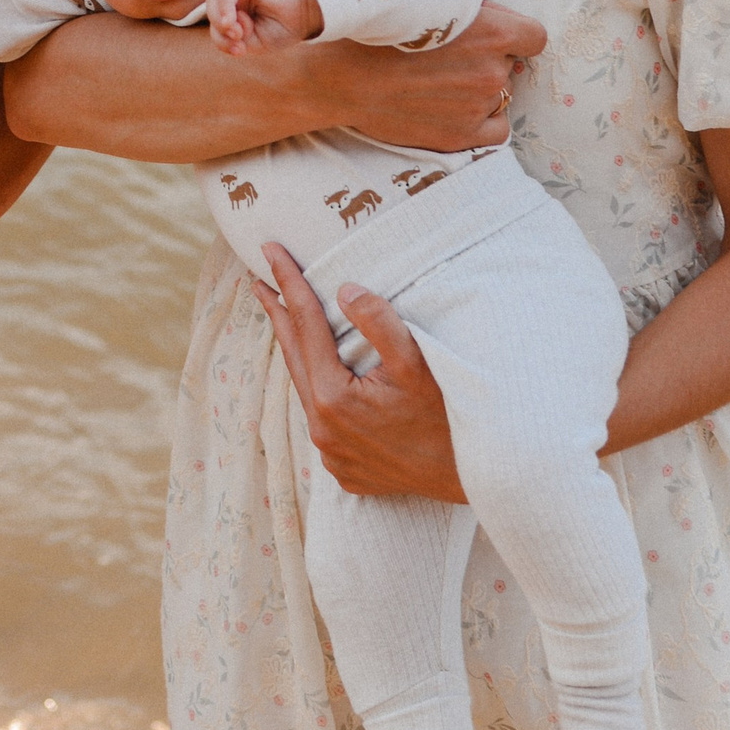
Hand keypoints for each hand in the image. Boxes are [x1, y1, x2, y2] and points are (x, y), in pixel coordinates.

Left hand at [207, 0, 323, 55]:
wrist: (306, 16)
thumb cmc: (281, 29)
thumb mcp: (253, 41)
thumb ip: (231, 38)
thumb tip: (220, 27)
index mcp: (234, 15)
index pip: (216, 27)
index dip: (222, 41)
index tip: (240, 51)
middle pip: (212, 14)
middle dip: (222, 32)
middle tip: (240, 40)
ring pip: (214, 2)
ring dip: (223, 21)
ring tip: (240, 32)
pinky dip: (225, 7)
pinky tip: (231, 21)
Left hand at [255, 245, 465, 501]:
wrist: (470, 478)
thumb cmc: (447, 417)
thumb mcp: (416, 362)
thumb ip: (378, 322)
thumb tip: (344, 290)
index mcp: (332, 398)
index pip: (305, 324)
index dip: (288, 282)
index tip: (269, 251)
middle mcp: (322, 429)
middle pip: (294, 357)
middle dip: (278, 315)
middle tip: (259, 282)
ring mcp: (331, 452)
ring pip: (306, 390)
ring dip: (299, 354)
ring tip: (287, 323)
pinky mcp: (344, 467)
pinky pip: (322, 420)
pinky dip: (319, 391)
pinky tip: (323, 376)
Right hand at [300, 0, 540, 149]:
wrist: (339, 76)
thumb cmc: (377, 30)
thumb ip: (466, 7)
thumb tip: (487, 9)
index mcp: (492, 32)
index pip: (535, 37)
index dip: (514, 35)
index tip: (494, 37)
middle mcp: (491, 71)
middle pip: (508, 65)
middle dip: (485, 60)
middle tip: (448, 58)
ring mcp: (478, 106)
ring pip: (500, 95)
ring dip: (479, 90)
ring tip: (440, 84)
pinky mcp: (462, 136)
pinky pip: (497, 130)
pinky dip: (481, 121)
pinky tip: (453, 110)